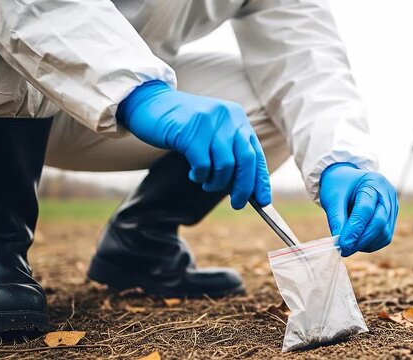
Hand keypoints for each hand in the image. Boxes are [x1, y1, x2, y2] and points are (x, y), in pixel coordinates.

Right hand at [117, 80, 270, 208]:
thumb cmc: (182, 125)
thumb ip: (229, 152)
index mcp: (237, 117)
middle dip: (243, 187)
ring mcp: (210, 123)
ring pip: (225, 165)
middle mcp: (228, 117)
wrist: (149, 103)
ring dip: (217, 182)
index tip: (263, 201)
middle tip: (237, 203)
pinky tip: (195, 174)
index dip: (260, 179)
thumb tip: (245, 188)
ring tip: (206, 182)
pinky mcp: (191, 132)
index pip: (256, 153)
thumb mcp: (211, 132)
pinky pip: (204, 165)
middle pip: (246, 160)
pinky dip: (201, 176)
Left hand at [320, 163, 397, 256]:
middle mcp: (388, 193)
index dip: (354, 229)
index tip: (342, 244)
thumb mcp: (333, 198)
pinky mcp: (392, 218)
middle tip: (345, 250)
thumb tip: (341, 243)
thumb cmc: (339, 186)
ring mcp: (393, 206)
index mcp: (373, 182)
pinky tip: (358, 243)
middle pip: (379, 222)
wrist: (348, 180)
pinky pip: (385, 237)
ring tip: (349, 245)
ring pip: (384, 233)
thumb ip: (337, 219)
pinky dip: (371, 244)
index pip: (365, 210)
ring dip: (366, 244)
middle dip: (361, 240)